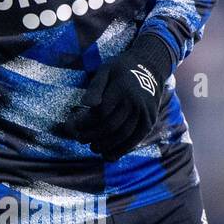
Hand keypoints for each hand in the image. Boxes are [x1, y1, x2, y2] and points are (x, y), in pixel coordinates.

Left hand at [66, 35, 172, 160]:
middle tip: (80, 139)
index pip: (100, 112)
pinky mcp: (149, 122)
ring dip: (105, 145)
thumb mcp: (105, 70)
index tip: (74, 125)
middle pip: (110, 126)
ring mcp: (144, 113)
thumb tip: (85, 104)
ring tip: (93, 147)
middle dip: (92, 135)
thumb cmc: (121, 70)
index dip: (85, 122)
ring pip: (123, 136)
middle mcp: (135, 102)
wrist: (149, 68)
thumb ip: (95, 87)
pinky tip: (108, 156)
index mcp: (122, 88)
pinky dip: (121, 150)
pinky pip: (135, 140)